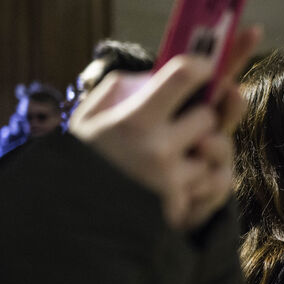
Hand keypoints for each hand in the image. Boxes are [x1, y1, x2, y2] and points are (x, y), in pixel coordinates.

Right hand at [69, 25, 259, 231]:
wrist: (68, 217)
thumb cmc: (82, 160)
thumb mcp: (90, 116)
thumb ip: (121, 88)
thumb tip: (156, 74)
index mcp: (134, 119)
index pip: (183, 76)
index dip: (201, 66)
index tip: (204, 68)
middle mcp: (157, 149)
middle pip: (209, 117)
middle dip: (201, 118)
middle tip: (183, 123)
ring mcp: (172, 181)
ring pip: (214, 154)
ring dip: (200, 153)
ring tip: (171, 159)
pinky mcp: (181, 206)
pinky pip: (212, 184)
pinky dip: (200, 181)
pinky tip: (175, 182)